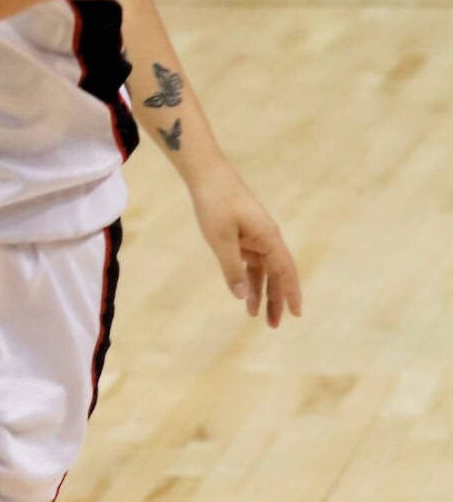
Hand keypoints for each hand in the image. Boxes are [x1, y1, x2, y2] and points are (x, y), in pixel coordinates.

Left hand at [188, 158, 301, 326]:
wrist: (207, 176)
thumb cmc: (215, 203)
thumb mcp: (221, 239)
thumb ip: (231, 268)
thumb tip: (241, 296)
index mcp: (268, 237)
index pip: (285, 271)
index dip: (291, 293)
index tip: (296, 314)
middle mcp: (266, 239)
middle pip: (276, 274)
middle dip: (276, 300)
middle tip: (273, 325)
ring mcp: (255, 238)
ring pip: (262, 271)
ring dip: (260, 292)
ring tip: (255, 316)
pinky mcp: (242, 236)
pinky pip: (249, 263)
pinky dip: (247, 278)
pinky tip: (243, 294)